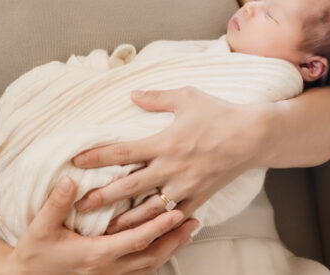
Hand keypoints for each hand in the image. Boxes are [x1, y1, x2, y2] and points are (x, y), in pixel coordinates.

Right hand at [5, 176, 198, 273]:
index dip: (157, 227)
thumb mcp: (40, 226)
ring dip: (170, 248)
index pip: (135, 242)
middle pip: (151, 257)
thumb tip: (70, 180)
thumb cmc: (34, 253)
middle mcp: (107, 269)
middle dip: (174, 239)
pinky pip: (139, 270)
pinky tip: (164, 244)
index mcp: (95, 255)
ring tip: (187, 230)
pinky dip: (156, 256)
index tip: (176, 212)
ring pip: (148, 266)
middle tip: (194, 220)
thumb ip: (56, 203)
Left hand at [71, 88, 266, 233]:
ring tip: (105, 229)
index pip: (123, 152)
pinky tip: (143, 233)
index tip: (76, 161)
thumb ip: (157, 98)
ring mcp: (185, 187)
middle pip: (128, 187)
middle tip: (79, 207)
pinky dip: (157, 226)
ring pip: (148, 210)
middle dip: (101, 198)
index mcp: (165, 142)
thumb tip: (132, 95)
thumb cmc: (219, 113)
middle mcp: (171, 168)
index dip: (97, 157)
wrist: (253, 136)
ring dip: (125, 220)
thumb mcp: (187, 97)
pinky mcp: (198, 199)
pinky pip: (174, 218)